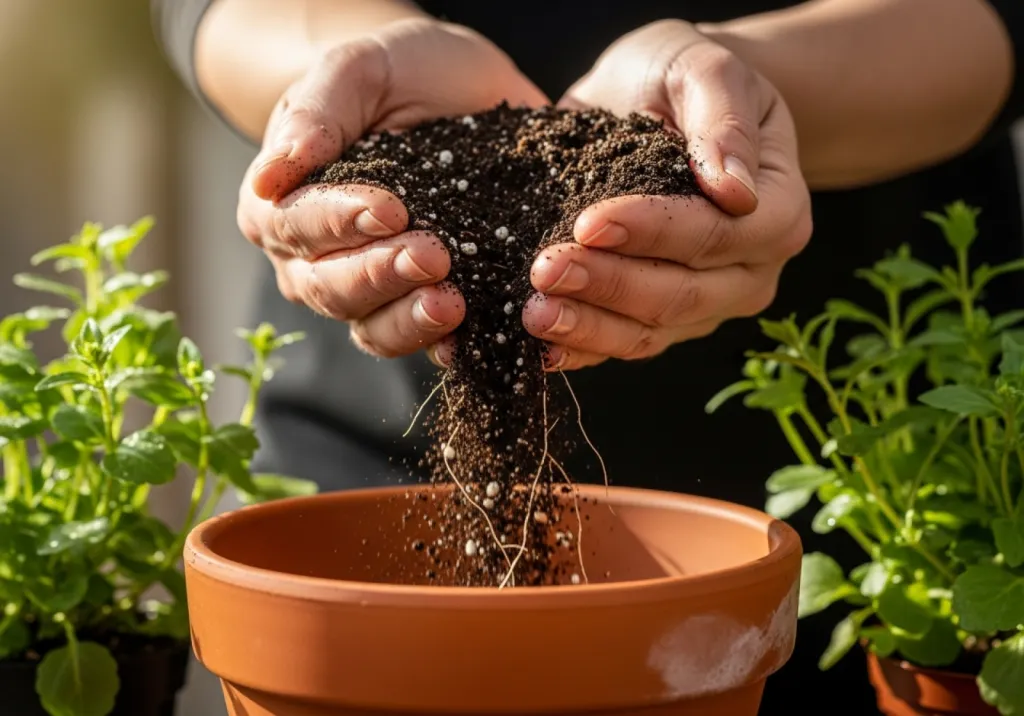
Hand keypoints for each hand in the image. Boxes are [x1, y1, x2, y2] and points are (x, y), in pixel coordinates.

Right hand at [237, 18, 546, 357]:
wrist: (461, 92)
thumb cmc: (398, 74)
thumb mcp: (360, 69)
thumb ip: (318, 112)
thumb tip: (273, 175)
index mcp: (282, 204)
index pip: (297, 225)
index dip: (340, 223)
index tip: (392, 209)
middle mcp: (313, 260)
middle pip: (331, 288)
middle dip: (381, 276)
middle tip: (433, 256)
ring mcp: (367, 291)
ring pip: (371, 328)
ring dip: (409, 321)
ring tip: (452, 304)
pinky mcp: (418, 304)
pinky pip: (421, 341)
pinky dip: (444, 344)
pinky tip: (472, 335)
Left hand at [523, 20, 811, 369]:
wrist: (659, 102)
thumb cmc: (684, 78)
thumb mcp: (704, 68)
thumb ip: (722, 119)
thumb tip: (733, 190)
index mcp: (777, 210)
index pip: (715, 233)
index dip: (652, 233)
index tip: (588, 222)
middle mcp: (751, 271)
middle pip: (681, 293)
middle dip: (609, 285)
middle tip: (545, 271)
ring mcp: (709, 304)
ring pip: (651, 332)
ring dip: (589, 327)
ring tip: (535, 313)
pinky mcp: (665, 321)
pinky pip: (625, 344)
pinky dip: (583, 350)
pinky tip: (541, 346)